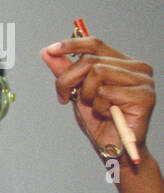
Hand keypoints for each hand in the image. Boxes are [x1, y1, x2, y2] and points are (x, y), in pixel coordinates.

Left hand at [43, 36, 153, 154]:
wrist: (114, 148)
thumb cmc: (100, 122)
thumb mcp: (77, 92)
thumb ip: (65, 72)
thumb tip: (47, 52)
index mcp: (123, 63)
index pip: (95, 44)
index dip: (71, 45)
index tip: (51, 50)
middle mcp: (138, 68)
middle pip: (91, 60)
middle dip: (69, 80)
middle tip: (65, 97)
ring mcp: (144, 81)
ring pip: (97, 73)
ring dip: (87, 95)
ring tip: (96, 108)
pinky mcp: (144, 96)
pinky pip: (106, 92)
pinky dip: (99, 107)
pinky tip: (108, 115)